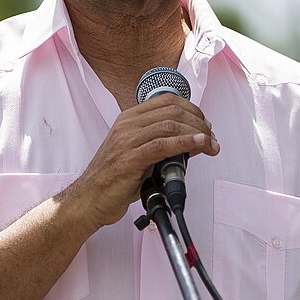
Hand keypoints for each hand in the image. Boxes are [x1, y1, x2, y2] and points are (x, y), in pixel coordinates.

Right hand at [67, 93, 217, 228]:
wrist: (88, 199)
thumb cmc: (114, 178)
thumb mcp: (137, 153)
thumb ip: (159, 143)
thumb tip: (191, 142)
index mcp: (129, 119)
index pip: (167, 101)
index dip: (192, 109)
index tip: (205, 123)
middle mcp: (127, 125)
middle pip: (173, 111)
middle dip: (198, 122)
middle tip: (212, 137)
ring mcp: (126, 140)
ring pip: (170, 125)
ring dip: (197, 133)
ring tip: (210, 144)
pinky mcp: (129, 158)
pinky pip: (162, 145)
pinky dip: (185, 143)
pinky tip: (198, 146)